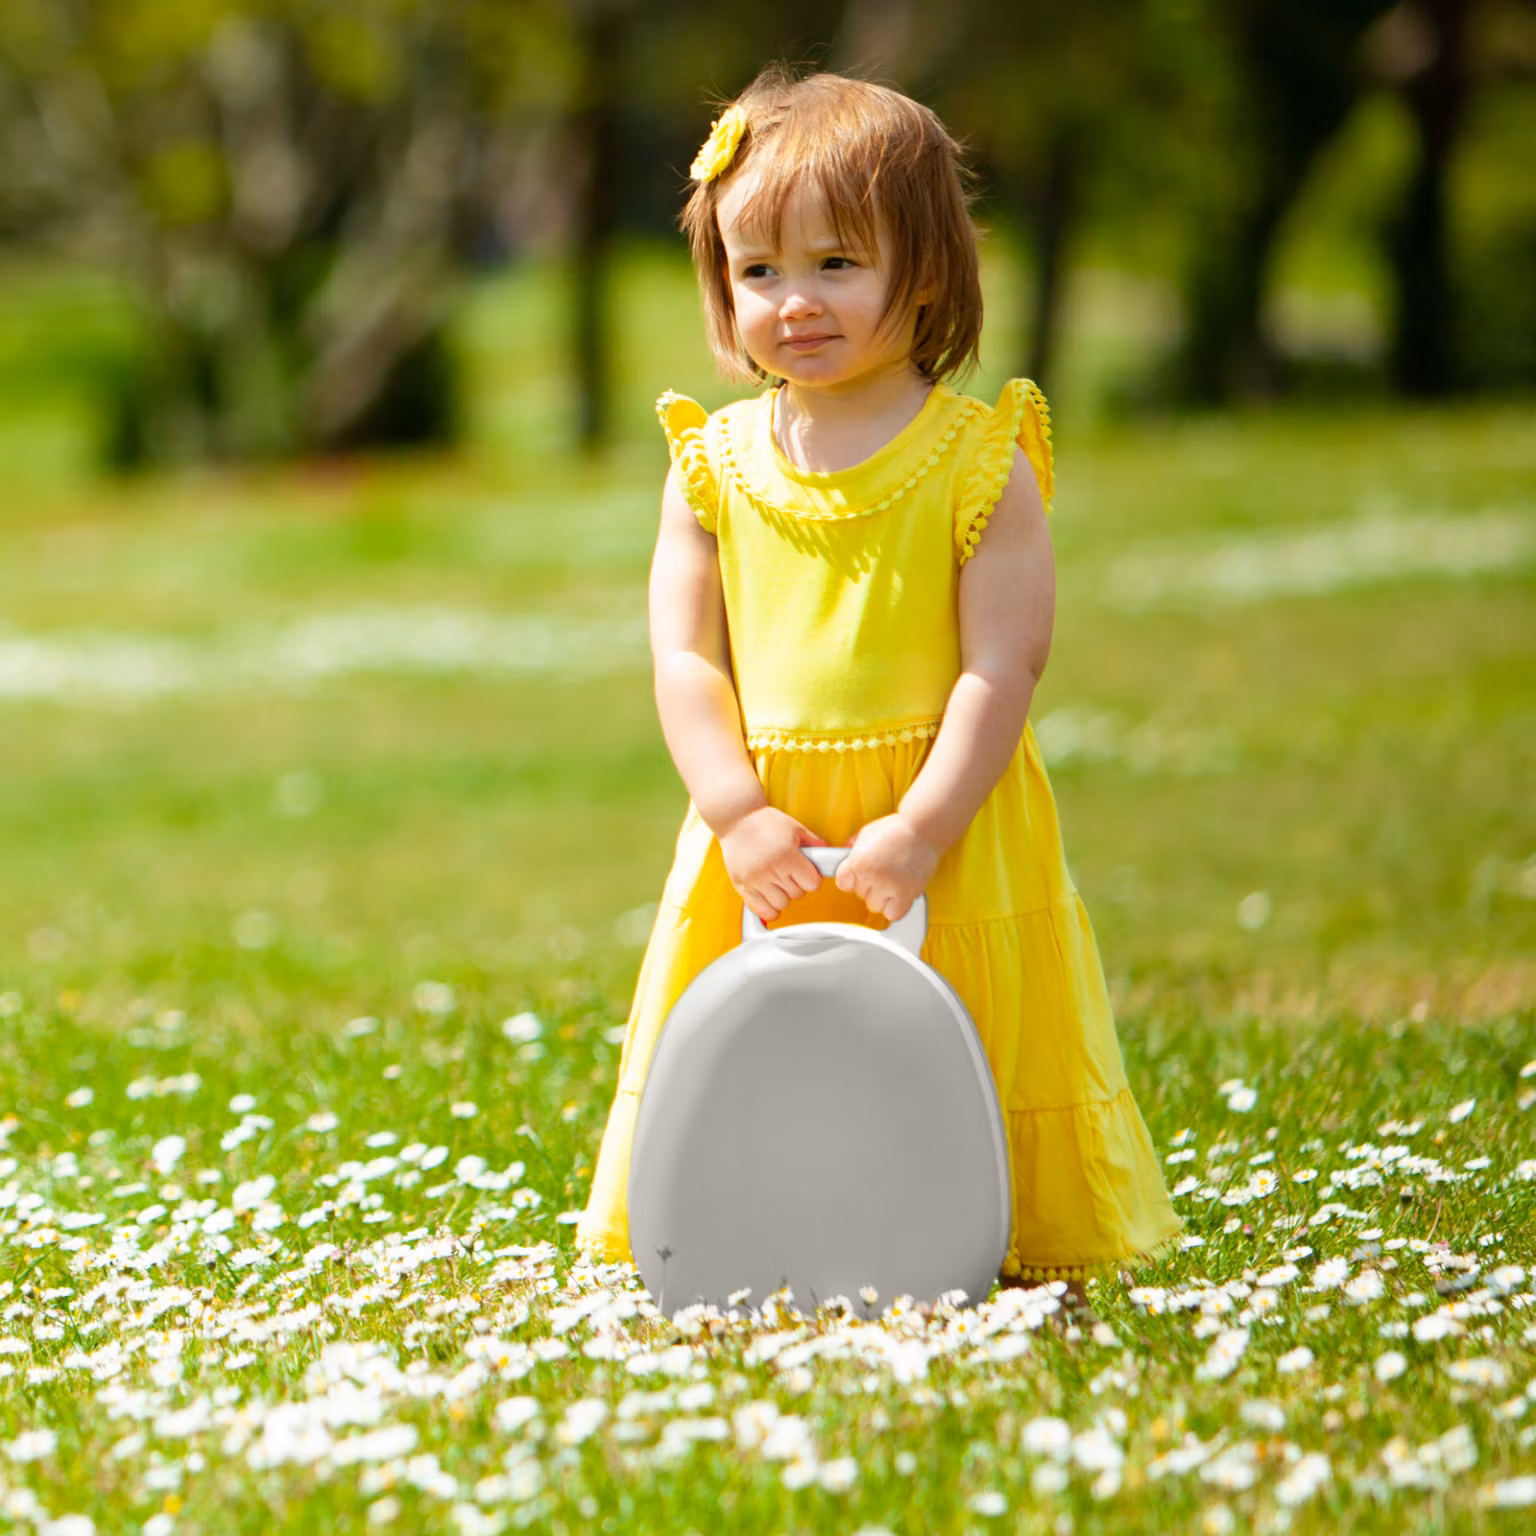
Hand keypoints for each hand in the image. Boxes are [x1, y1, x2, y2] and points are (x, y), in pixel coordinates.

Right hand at [719, 807, 827, 922]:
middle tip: (791, 873)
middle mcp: (771, 870)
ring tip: (779, 883)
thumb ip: (813, 841)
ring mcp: (755, 880)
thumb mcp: (794, 827)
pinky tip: (770, 897)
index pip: (812, 884)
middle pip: (797, 895)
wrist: (735, 818)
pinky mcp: (742, 885)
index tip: (807, 873)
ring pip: (781, 905)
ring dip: (783, 896)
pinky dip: (769, 909)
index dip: (812, 879)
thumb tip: (826, 852)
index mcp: (787, 856)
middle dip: (798, 885)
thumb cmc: (763, 821)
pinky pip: (761, 910)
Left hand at [835, 814, 940, 921]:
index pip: (843, 883)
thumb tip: (846, 857)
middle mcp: (871, 876)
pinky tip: (897, 895)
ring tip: (891, 881)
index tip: (858, 874)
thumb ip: (854, 850)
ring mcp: (888, 887)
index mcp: (858, 862)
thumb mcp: (866, 834)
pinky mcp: (906, 895)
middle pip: (859, 894)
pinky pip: (892, 914)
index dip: (850, 878)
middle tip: (882, 871)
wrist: (922, 830)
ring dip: (881, 897)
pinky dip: (894, 908)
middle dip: (869, 884)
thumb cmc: (896, 829)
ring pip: (874, 906)